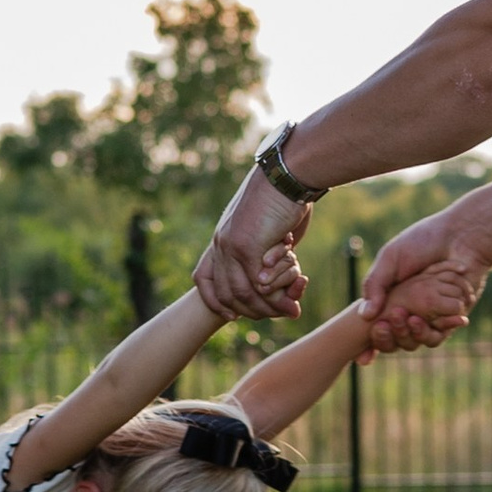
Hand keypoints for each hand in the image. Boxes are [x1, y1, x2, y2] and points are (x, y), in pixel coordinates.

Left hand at [195, 167, 311, 321]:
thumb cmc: (282, 197)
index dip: (213, 300)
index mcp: (221, 237)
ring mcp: (231, 246)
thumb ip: (261, 248)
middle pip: (224, 292)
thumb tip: (268, 264)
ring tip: (289, 311)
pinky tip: (289, 300)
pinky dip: (273, 297)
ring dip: (266, 308)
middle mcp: (220, 243)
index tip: (231, 314)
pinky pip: (256, 284)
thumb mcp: (264, 226)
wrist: (286, 175)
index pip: (202, 277)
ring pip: (241, 292)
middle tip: (274, 316)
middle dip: (249, 311)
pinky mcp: (247, 247)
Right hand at [360, 207, 491, 351]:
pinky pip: (439, 335)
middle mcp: (411, 311)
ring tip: (411, 318)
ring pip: (417, 340)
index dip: (375, 333)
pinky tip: (426, 316)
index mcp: (393, 298)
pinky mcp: (451, 319)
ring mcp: (431, 316)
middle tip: (390, 319)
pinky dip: (433, 327)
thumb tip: (366, 316)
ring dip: (413, 334)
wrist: (459, 238)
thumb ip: (375, 285)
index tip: (375, 325)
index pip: (379, 325)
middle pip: (397, 339)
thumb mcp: (390, 258)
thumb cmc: (422, 242)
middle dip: (393, 334)